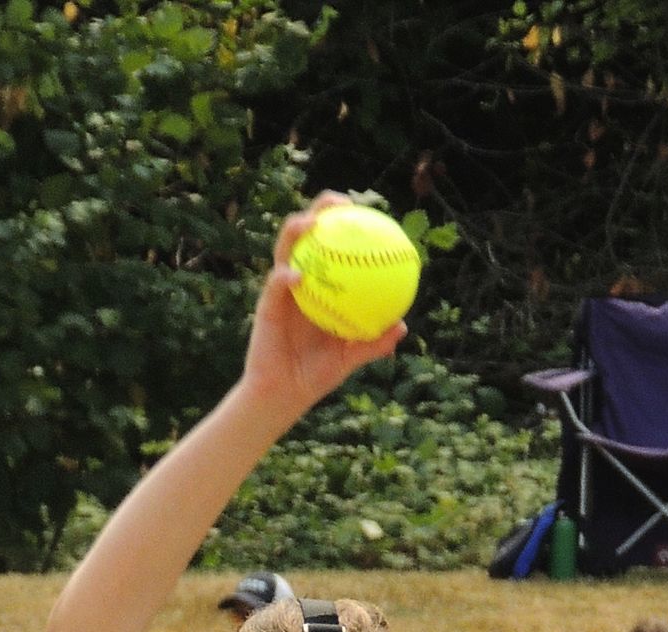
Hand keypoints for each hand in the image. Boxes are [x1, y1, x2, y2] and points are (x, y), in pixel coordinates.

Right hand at [241, 194, 406, 418]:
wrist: (284, 394)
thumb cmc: (316, 376)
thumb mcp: (350, 358)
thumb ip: (373, 343)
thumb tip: (401, 327)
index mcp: (321, 288)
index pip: (333, 247)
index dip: (345, 225)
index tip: (364, 211)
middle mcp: (300, 281)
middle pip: (307, 235)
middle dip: (319, 209)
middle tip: (339, 201)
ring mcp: (282, 290)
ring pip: (285, 249)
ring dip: (296, 230)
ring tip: (312, 223)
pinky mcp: (267, 305)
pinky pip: (275, 285)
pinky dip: (285, 277)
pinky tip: (297, 276)